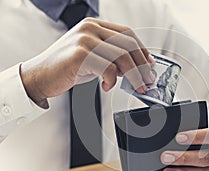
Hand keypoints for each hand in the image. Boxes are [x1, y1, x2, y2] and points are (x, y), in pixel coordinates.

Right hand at [20, 17, 154, 107]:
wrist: (39, 77)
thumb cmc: (66, 68)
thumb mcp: (93, 58)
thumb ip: (112, 57)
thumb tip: (134, 67)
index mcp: (94, 25)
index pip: (127, 33)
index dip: (142, 50)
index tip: (149, 65)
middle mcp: (90, 28)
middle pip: (128, 44)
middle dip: (142, 65)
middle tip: (147, 81)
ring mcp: (84, 39)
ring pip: (121, 56)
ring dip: (133, 75)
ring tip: (134, 87)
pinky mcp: (79, 54)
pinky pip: (107, 68)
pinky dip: (111, 80)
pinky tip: (106, 86)